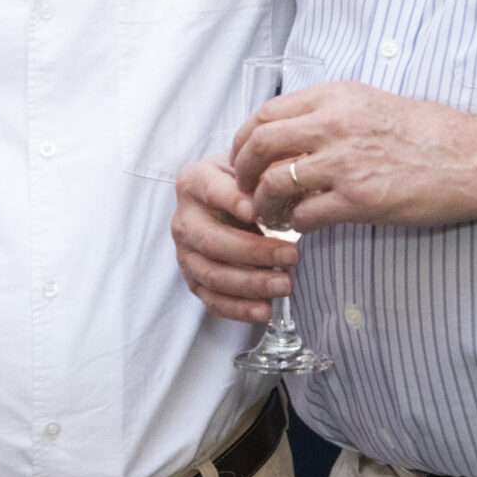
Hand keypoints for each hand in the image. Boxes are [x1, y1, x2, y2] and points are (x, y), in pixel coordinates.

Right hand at [173, 155, 295, 325]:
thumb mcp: (252, 166)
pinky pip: (211, 300)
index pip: (211, 191)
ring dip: (250, 284)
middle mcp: (184, 218)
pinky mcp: (193, 279)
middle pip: (212, 240)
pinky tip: (265, 310)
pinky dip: (238, 309)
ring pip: (212, 274)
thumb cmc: (246, 180)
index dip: (232, 201)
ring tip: (286, 285)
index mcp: (194, 182)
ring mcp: (185, 252)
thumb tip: (286, 181)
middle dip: (254, 252)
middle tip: (292, 255)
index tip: (257, 211)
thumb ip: (265, 170)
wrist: (229, 198)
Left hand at [231, 82, 476, 233]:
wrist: (475, 159)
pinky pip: (305, 215)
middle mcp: (335, 124)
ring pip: (274, 183)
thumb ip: (333, 113)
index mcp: (337, 97)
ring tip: (271, 214)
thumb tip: (295, 132)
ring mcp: (345, 162)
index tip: (243, 157)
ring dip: (264, 204)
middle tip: (245, 188)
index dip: (244, 139)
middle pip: (260, 144)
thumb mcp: (375, 103)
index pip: (267, 113)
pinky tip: (302, 226)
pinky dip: (296, 224)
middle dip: (243, 171)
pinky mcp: (359, 199)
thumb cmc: (432, 133)